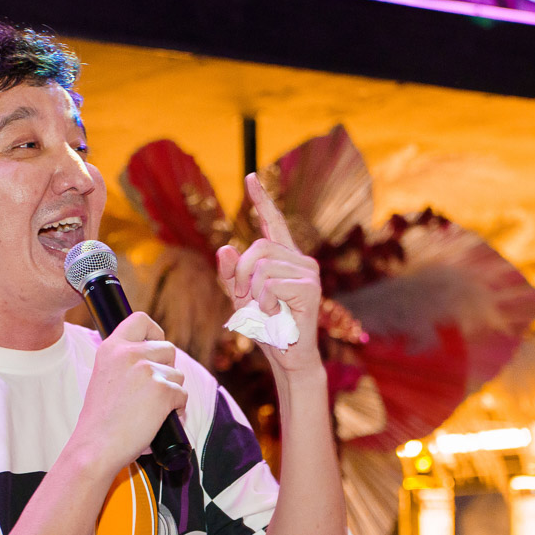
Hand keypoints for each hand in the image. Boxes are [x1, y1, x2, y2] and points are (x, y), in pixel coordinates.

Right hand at [73, 312, 186, 472]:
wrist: (95, 446)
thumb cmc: (100, 420)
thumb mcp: (103, 377)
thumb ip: (124, 363)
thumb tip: (153, 360)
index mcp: (111, 348)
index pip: (140, 319)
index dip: (154, 332)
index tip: (155, 344)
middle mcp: (129, 353)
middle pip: (168, 349)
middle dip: (166, 369)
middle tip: (152, 391)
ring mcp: (147, 370)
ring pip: (178, 375)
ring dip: (171, 392)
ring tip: (150, 410)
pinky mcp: (163, 390)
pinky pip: (182, 396)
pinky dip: (175, 410)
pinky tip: (156, 420)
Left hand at [217, 173, 323, 373]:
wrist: (288, 356)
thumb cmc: (266, 327)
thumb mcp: (241, 299)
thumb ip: (231, 275)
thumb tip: (224, 248)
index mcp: (284, 258)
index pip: (271, 222)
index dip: (262, 200)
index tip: (251, 177)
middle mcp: (300, 259)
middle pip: (257, 247)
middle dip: (241, 275)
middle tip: (247, 299)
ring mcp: (308, 271)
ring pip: (261, 268)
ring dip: (254, 294)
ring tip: (267, 310)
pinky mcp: (309, 286)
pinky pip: (269, 285)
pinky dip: (265, 303)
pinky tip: (278, 314)